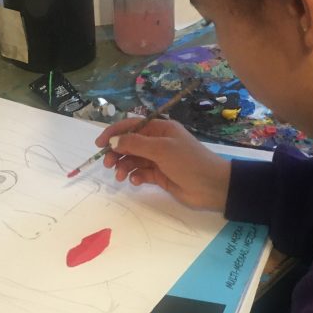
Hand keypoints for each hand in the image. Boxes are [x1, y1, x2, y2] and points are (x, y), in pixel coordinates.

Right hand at [95, 118, 231, 210]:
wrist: (212, 186)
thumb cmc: (189, 162)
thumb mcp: (161, 149)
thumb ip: (135, 144)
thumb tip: (113, 141)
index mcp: (161, 129)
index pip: (132, 126)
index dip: (114, 133)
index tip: (100, 144)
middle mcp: (159, 142)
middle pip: (130, 144)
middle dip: (117, 152)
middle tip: (108, 164)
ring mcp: (160, 160)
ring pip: (134, 160)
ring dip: (124, 166)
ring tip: (120, 176)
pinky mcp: (160, 176)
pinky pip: (142, 173)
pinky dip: (136, 176)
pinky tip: (135, 181)